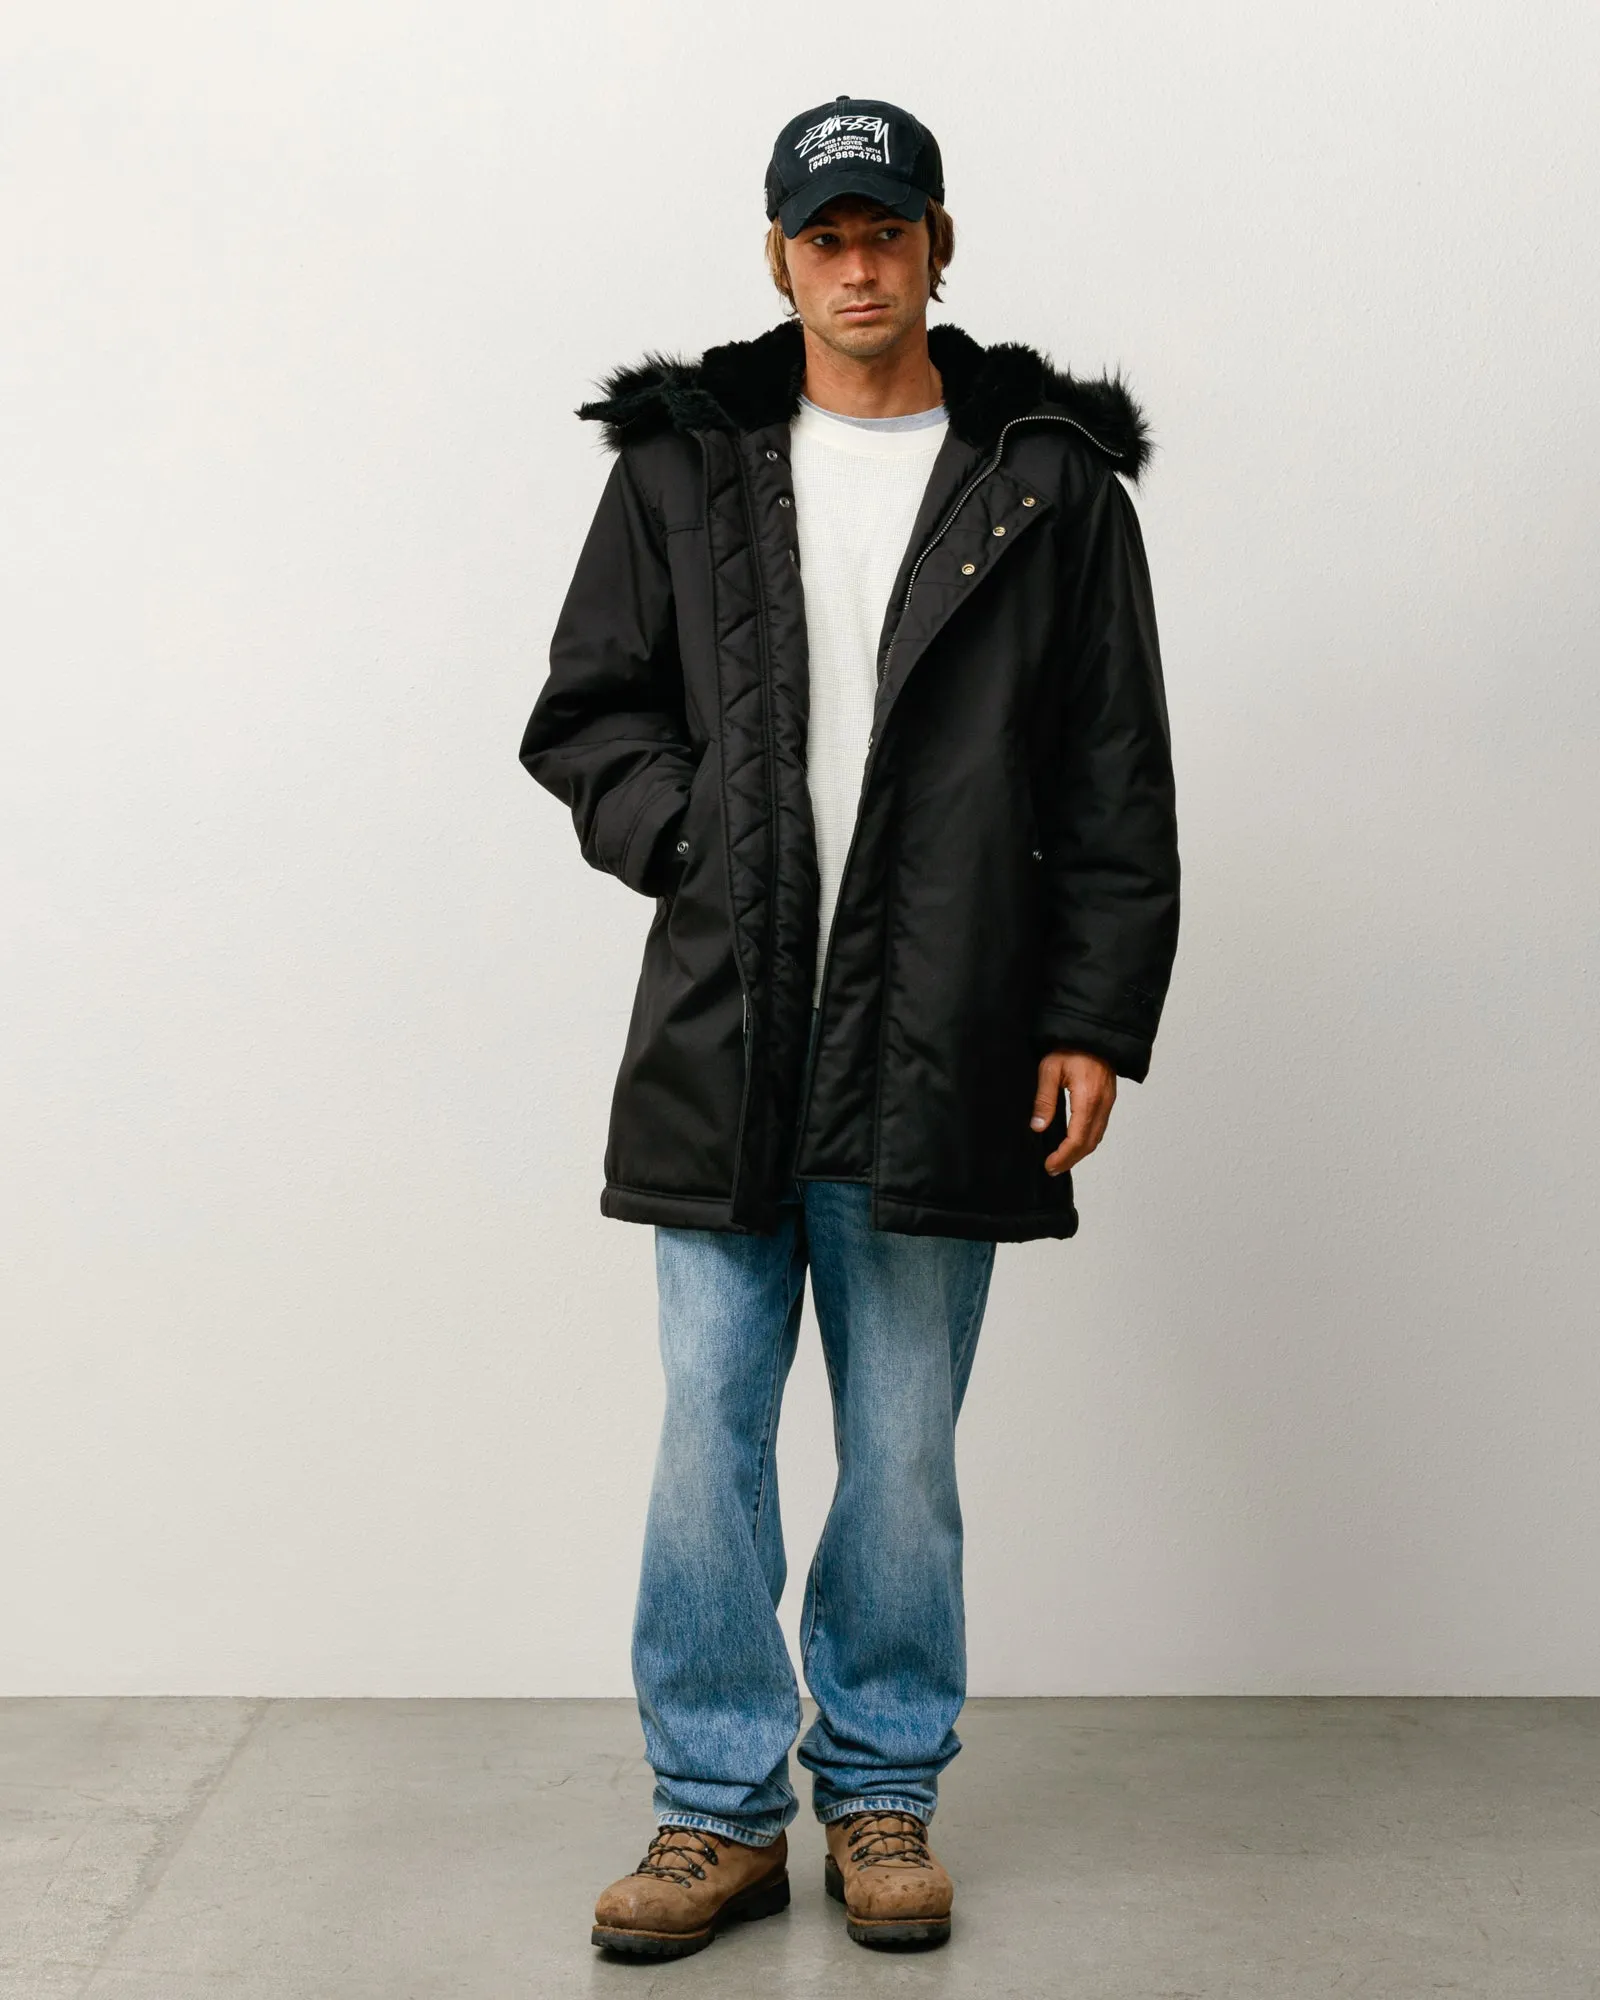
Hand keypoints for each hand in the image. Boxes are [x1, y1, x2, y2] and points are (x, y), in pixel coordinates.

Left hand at [1030, 1049, 1116, 1175]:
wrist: (1093, 1033)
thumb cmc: (1070, 1047)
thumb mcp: (1049, 1070)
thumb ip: (1044, 1100)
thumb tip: (1038, 1127)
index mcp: (1088, 1098)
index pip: (1077, 1138)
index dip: (1064, 1156)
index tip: (1049, 1165)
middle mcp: (1102, 1103)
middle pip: (1089, 1143)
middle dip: (1071, 1159)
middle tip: (1052, 1167)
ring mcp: (1108, 1102)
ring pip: (1097, 1137)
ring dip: (1080, 1152)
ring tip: (1061, 1160)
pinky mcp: (1108, 1099)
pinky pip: (1100, 1127)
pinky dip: (1087, 1140)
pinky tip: (1074, 1143)